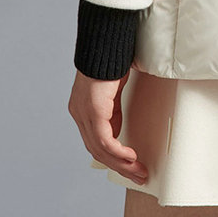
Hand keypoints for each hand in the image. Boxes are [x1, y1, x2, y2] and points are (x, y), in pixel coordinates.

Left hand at [68, 68, 148, 184]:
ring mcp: (84, 113)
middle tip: (137, 175)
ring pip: (101, 150)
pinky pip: (105, 141)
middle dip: (119, 166)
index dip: (112, 157)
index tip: (129, 165)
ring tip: (138, 171)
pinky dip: (119, 152)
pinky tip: (131, 157)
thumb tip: (118, 131)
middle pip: (97, 150)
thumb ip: (113, 111)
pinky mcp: (94, 110)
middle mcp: (79, 113)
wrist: (106, 41)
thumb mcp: (113, 92)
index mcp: (82, 109)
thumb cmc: (111, 59)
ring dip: (122, 164)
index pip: (95, 141)